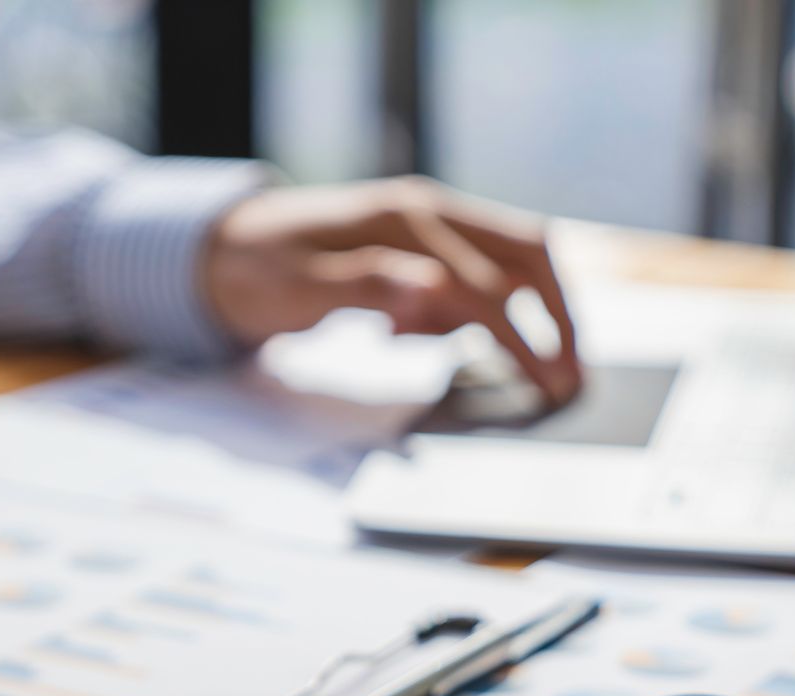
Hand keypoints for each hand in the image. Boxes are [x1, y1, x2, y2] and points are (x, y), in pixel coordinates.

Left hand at [203, 176, 581, 401]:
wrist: (221, 248)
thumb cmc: (256, 270)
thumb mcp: (297, 288)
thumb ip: (367, 287)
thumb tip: (434, 292)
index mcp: (405, 219)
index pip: (487, 282)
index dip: (525, 336)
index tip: (551, 385)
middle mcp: (428, 212)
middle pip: (527, 254)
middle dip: (558, 316)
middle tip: (573, 377)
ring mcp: (429, 225)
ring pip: (510, 264)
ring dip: (519, 315)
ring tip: (495, 365)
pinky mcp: (422, 246)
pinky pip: (474, 275)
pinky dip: (468, 313)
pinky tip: (406, 338)